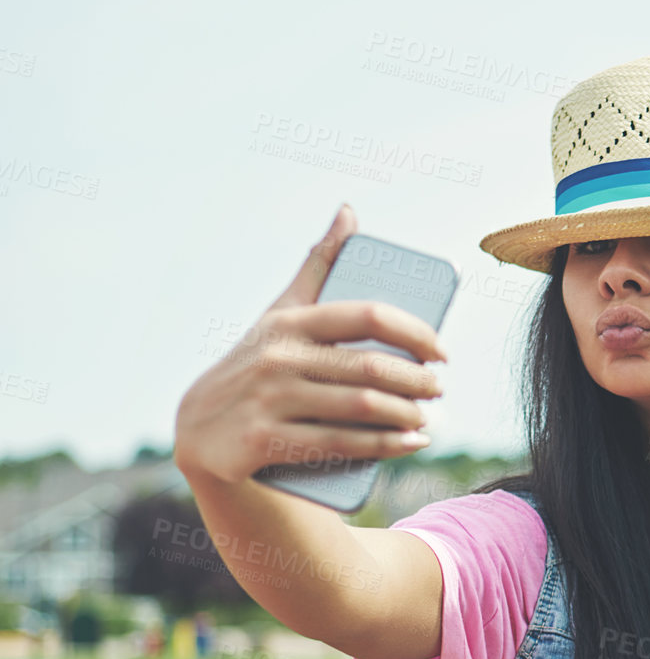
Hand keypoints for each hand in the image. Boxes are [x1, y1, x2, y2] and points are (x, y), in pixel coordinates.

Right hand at [174, 204, 446, 485]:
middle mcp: (278, 357)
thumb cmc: (258, 362)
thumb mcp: (282, 313)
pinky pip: (339, 444)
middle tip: (438, 388)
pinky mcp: (262, 442)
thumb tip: (349, 212)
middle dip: (417, 381)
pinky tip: (412, 443)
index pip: (368, 316)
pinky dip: (385, 446)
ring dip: (407, 415)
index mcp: (291, 321)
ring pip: (360, 408)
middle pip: (370, 368)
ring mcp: (268, 400)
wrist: (199, 430)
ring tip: (428, 418)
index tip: (441, 351)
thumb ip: (318, 266)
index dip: (416, 332)